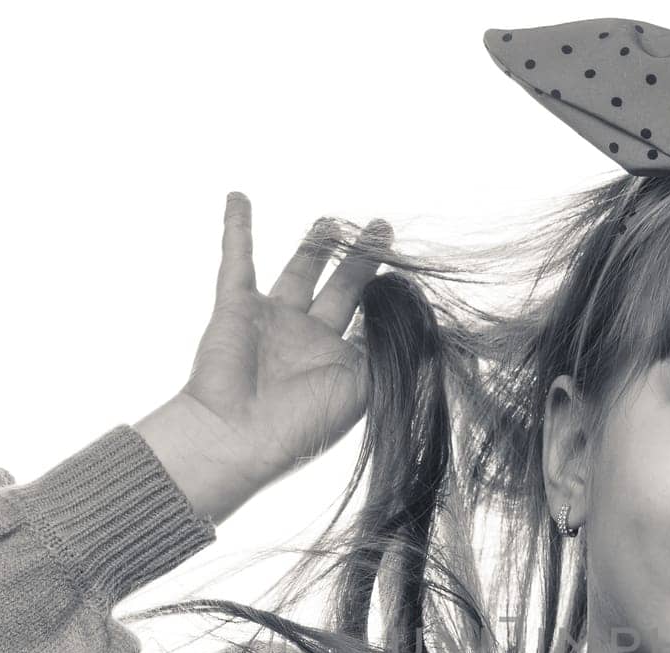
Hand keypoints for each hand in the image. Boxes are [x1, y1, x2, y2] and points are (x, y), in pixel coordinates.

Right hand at [181, 192, 390, 488]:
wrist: (237, 437)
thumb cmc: (303, 425)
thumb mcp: (367, 390)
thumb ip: (398, 355)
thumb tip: (433, 328)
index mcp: (340, 363)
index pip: (371, 321)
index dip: (391, 298)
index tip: (413, 274)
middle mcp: (308, 340)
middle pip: (342, 289)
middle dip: (363, 260)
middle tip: (383, 228)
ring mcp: (272, 321)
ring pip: (298, 271)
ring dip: (315, 246)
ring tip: (333, 222)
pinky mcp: (237, 306)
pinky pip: (236, 259)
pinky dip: (236, 227)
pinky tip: (239, 198)